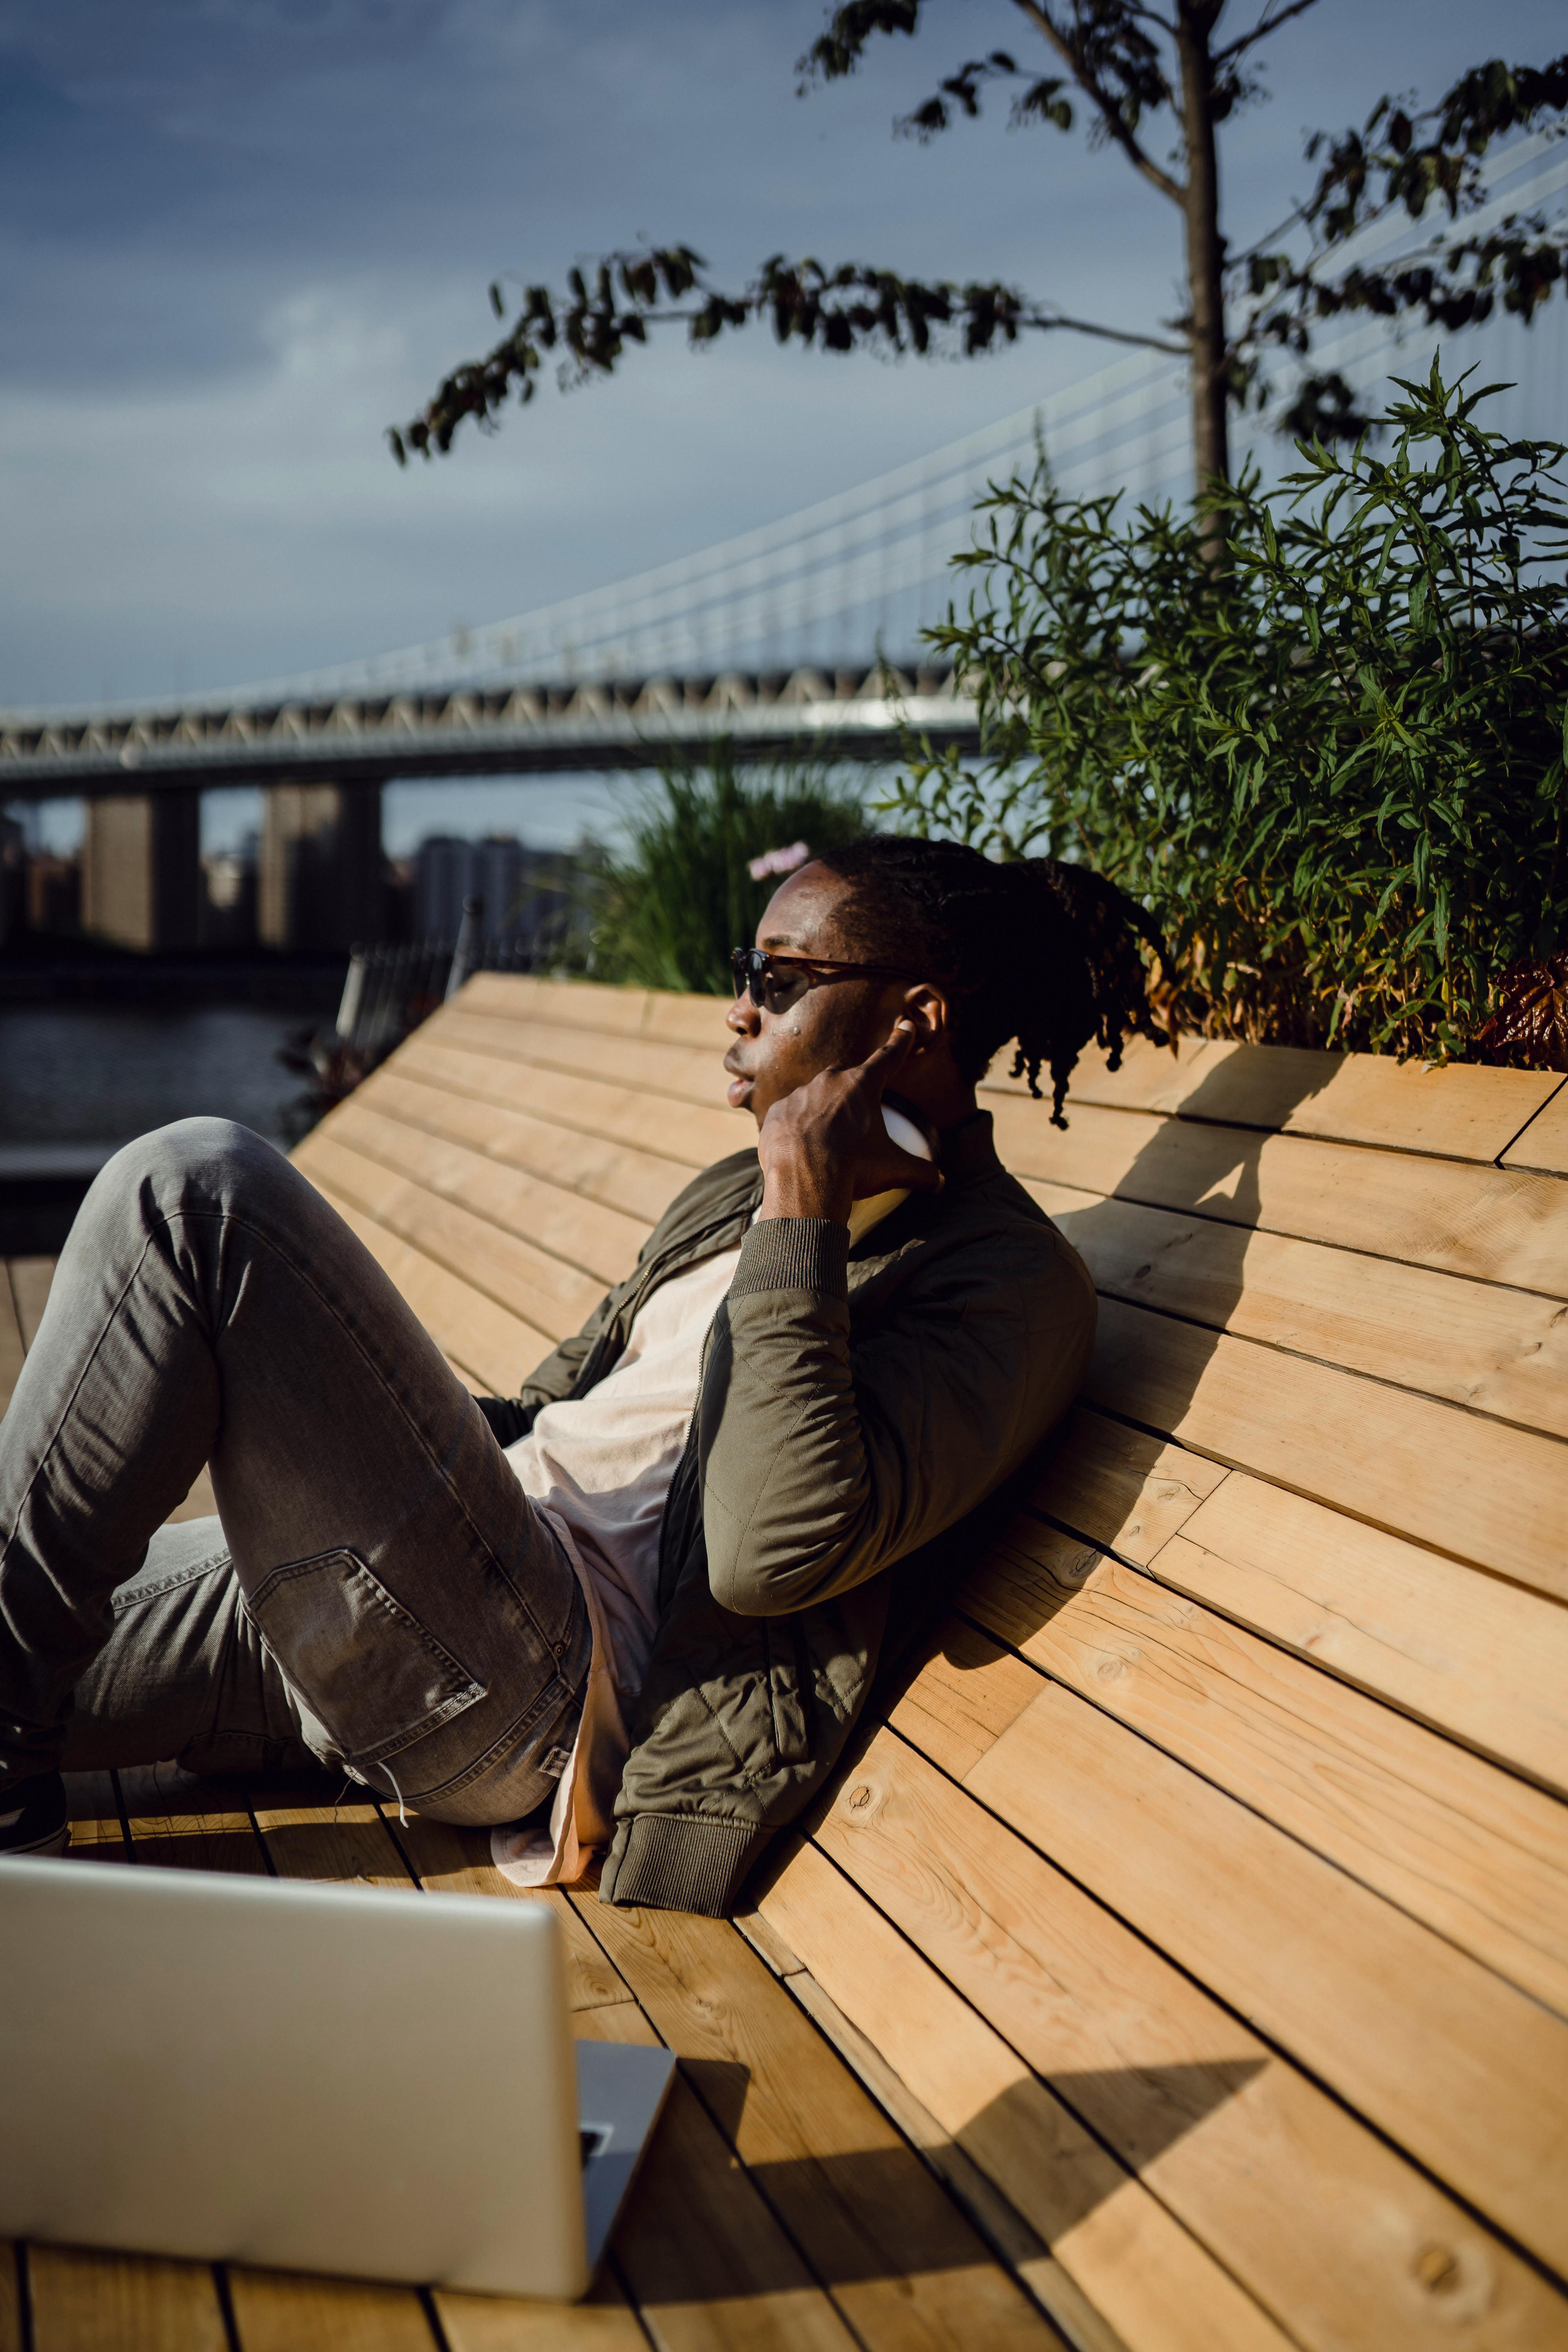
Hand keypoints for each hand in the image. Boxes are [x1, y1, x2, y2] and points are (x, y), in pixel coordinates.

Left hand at [756, 1020, 944, 1225]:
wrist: (802, 1182)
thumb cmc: (852, 1169)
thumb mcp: (893, 1169)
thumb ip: (920, 1172)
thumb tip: (940, 1183)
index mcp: (862, 1086)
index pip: (888, 1057)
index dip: (900, 1042)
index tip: (906, 1027)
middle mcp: (829, 1082)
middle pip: (846, 1079)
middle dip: (853, 1093)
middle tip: (856, 1121)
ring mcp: (799, 1096)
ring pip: (815, 1098)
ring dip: (822, 1115)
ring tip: (827, 1146)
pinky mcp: (776, 1113)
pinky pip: (790, 1116)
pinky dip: (797, 1129)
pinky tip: (802, 1151)